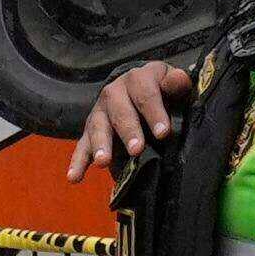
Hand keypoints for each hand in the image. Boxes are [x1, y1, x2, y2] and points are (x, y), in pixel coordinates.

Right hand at [71, 57, 195, 175]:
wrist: (143, 94)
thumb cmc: (165, 94)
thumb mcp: (174, 86)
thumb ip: (177, 84)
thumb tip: (179, 80)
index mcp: (139, 78)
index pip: (146, 93)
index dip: (155, 113)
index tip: (163, 133)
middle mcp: (115, 91)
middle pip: (120, 110)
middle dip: (128, 131)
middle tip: (137, 149)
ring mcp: (101, 111)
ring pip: (98, 126)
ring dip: (101, 144)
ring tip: (104, 162)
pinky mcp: (90, 130)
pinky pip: (82, 145)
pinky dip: (78, 161)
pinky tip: (75, 177)